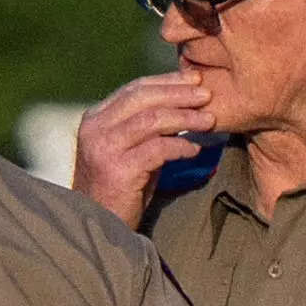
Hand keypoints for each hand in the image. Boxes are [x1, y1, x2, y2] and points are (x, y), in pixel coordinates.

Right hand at [71, 74, 226, 226]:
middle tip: (207, 94)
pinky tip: (195, 148)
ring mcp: (103, 149)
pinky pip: (156, 149)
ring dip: (184, 118)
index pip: (134, 90)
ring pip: (151, 120)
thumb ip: (146, 127)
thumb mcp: (129, 150)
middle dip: (178, 93)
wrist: (100, 226)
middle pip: (142, 98)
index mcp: (96, 118)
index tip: (195, 80)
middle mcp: (95, 129)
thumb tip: (181, 103)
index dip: (167, 82)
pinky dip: (179, 146)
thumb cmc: (120, 189)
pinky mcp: (117, 170)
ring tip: (209, 120)